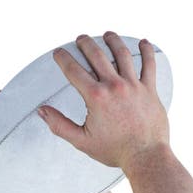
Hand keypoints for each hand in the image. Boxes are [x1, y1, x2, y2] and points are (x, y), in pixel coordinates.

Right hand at [36, 32, 169, 170]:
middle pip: (97, 55)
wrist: (145, 157)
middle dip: (86, 43)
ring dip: (113, 41)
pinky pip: (150, 64)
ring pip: (122, 54)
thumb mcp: (82, 141)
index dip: (63, 58)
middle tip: (81, 38)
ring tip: (107, 35)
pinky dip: (147, 51)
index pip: (73, 70)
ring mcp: (134, 86)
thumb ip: (60, 125)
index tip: (58, 53)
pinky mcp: (150, 90)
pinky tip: (143, 43)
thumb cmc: (115, 151)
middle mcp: (115, 86)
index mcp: (96, 97)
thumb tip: (42, 111)